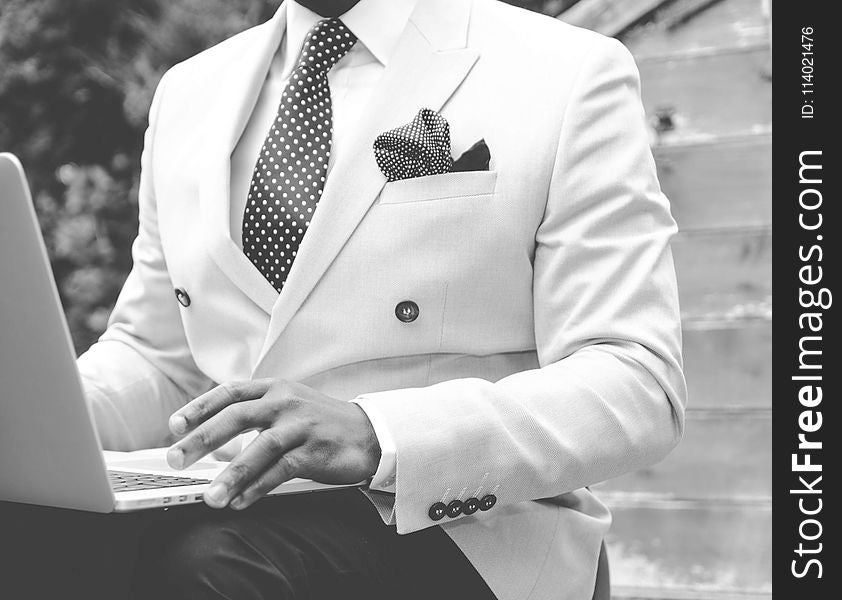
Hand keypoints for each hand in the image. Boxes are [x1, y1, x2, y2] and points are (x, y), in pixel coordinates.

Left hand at [166, 379, 380, 509]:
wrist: (369, 434)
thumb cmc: (320, 423)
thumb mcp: (288, 408)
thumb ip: (254, 418)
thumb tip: (211, 445)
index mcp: (275, 388)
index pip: (229, 393)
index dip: (199, 408)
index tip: (174, 426)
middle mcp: (286, 402)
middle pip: (236, 417)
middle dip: (202, 439)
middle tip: (176, 459)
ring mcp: (302, 425)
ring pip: (260, 448)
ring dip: (231, 475)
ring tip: (210, 497)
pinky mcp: (316, 450)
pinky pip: (282, 470)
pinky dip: (259, 487)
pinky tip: (241, 501)